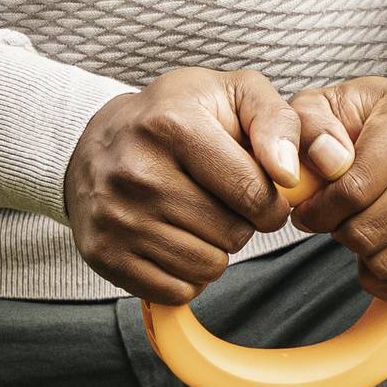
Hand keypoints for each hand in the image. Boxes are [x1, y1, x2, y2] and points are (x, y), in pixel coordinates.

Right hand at [65, 69, 307, 303]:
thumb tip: (290, 175)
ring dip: (214, 250)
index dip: (271, 204)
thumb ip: (276, 121)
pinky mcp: (105, 255)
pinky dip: (186, 275)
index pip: (252, 192)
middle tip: (217, 201)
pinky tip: (173, 241)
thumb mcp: (231, 94)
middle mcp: (139, 173)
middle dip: (239, 223)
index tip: (263, 197)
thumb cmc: (175, 117)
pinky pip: (177, 291)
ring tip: (195, 219)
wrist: (96, 142)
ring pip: (208, 268)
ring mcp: (118, 218)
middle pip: (232, 234)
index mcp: (173, 126)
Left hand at [280, 79, 386, 301]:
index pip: (355, 188)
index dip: (320, 214)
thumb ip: (311, 126)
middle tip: (337, 223)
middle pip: (373, 230)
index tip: (308, 215)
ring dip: (364, 259)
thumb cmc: (368, 124)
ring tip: (362, 234)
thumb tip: (329, 162)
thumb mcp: (330, 106)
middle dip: (341, 235)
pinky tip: (379, 261)